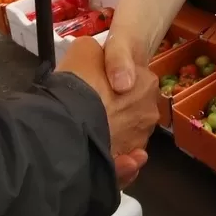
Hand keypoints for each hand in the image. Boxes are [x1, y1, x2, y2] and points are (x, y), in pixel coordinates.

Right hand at [60, 37, 156, 186]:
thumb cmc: (79, 83)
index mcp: (146, 82)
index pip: (132, 78)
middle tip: (89, 106)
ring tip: (86, 129)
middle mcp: (150, 112)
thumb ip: (99, 54)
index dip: (111, 80)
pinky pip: (120, 160)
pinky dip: (112, 158)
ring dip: (111, 133)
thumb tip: (100, 64)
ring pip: (124, 135)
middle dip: (114, 109)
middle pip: (130, 108)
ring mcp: (139, 141)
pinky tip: (96, 151)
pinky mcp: (126, 167)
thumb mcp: (85, 48)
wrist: (65, 126)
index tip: (95, 83)